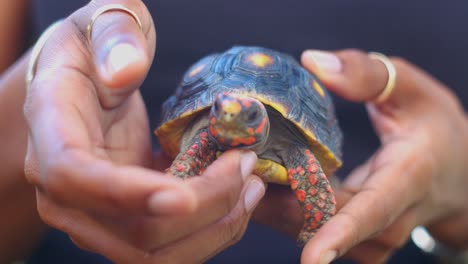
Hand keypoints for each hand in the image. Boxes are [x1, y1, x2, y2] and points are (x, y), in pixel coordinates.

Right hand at [24, 0, 264, 261]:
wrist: (86, 80)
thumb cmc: (93, 50)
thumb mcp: (103, 21)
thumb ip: (113, 36)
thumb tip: (125, 70)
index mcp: (52, 129)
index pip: (74, 177)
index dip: (126, 195)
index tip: (183, 196)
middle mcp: (65, 187)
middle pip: (129, 231)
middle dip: (201, 209)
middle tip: (246, 167)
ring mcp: (95, 211)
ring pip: (152, 254)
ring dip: (213, 229)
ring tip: (252, 186)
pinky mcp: (125, 218)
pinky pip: (167, 246)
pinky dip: (209, 231)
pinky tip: (237, 197)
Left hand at [253, 49, 467, 262]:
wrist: (458, 173)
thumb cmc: (434, 126)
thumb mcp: (410, 89)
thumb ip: (365, 74)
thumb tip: (313, 62)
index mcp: (408, 177)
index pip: (373, 211)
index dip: (341, 232)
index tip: (312, 258)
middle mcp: (392, 216)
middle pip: (329, 223)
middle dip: (280, 205)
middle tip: (236, 175)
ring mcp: (375, 235)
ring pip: (315, 231)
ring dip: (274, 208)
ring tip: (239, 177)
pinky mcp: (360, 239)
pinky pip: (314, 230)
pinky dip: (284, 210)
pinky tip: (258, 185)